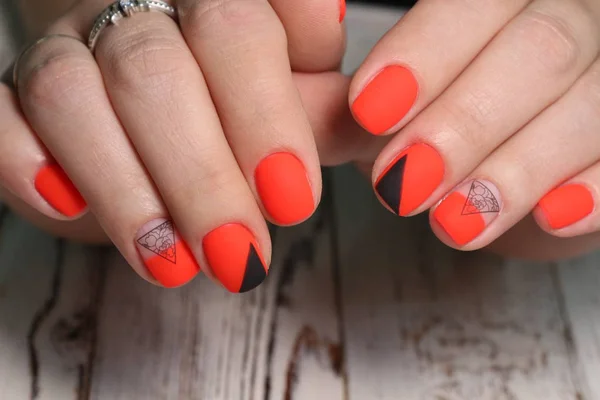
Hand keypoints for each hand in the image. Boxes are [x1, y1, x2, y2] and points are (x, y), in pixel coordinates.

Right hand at [0, 0, 345, 290]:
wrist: (163, 96)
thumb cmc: (238, 98)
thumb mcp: (296, 98)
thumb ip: (326, 106)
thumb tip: (377, 115)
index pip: (238, 29)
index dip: (265, 114)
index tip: (293, 200)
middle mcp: (135, 12)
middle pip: (155, 71)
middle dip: (201, 174)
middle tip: (242, 253)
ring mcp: (71, 51)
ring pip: (71, 95)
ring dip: (125, 191)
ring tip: (172, 265)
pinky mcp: (19, 100)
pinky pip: (2, 120)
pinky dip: (26, 165)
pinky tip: (66, 207)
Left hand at [349, 0, 599, 250]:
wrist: (524, 162)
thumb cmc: (453, 124)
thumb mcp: (394, 112)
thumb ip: (345, 113)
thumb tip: (286, 116)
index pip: (475, 0)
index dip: (426, 53)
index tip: (371, 109)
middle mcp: (570, 17)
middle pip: (541, 46)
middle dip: (466, 121)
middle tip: (403, 184)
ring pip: (589, 103)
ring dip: (516, 169)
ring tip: (455, 220)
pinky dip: (593, 190)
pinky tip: (551, 218)